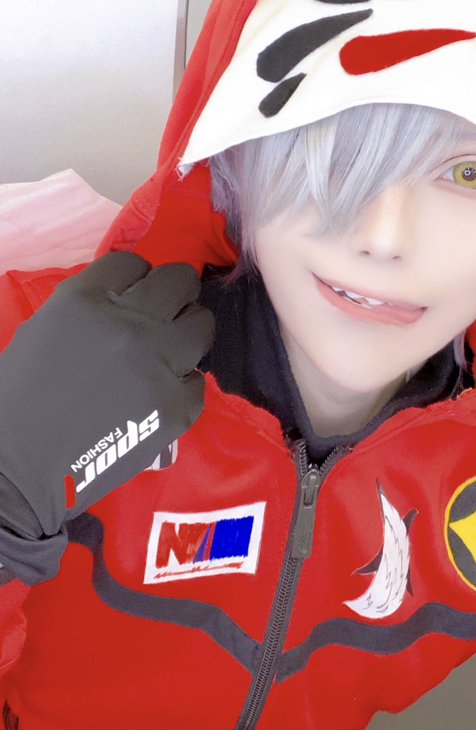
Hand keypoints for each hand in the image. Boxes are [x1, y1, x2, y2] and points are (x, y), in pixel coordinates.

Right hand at [0, 252, 214, 583]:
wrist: (21, 467)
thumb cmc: (20, 399)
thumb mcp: (43, 331)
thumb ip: (89, 309)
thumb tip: (127, 301)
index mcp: (86, 301)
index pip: (133, 262)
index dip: (134, 279)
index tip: (133, 296)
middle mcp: (130, 324)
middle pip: (179, 281)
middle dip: (174, 294)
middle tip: (165, 314)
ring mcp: (159, 365)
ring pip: (202, 324)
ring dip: (187, 333)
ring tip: (170, 352)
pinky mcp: (176, 406)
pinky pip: (198, 381)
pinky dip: (181, 387)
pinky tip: (158, 398)